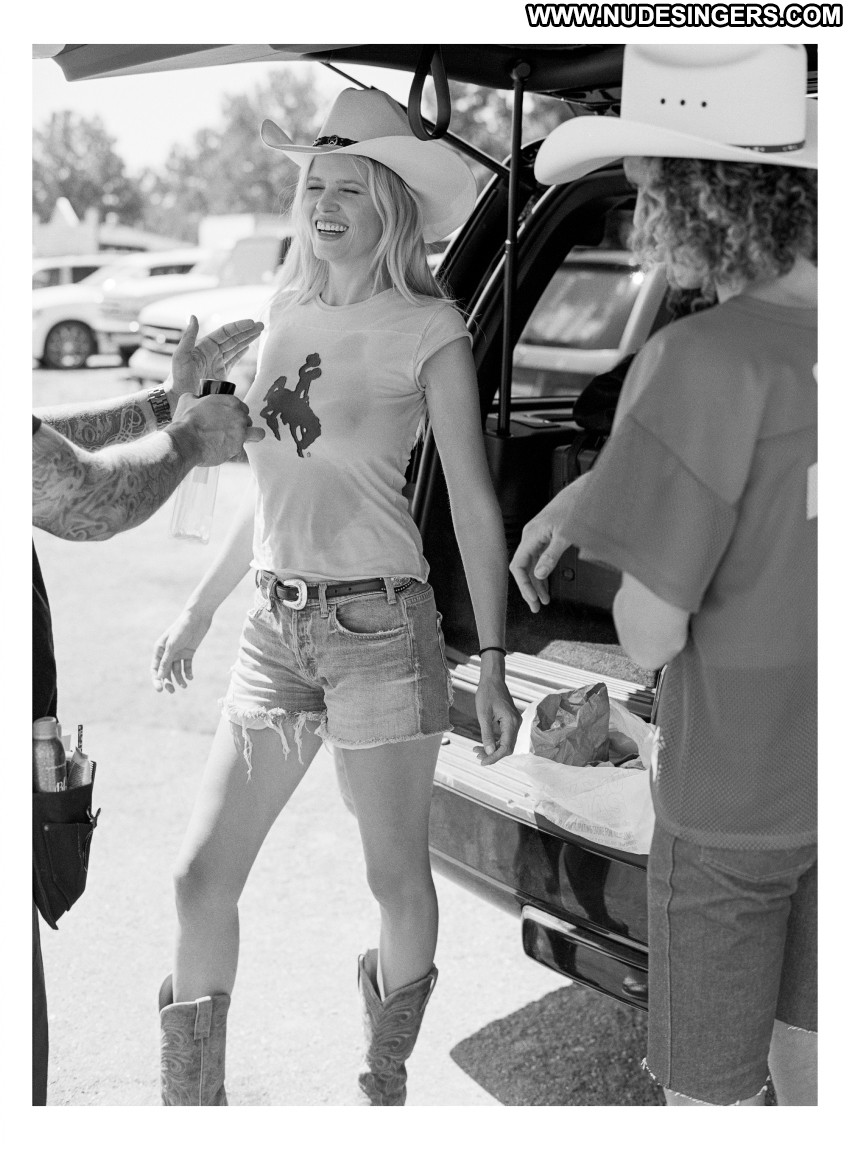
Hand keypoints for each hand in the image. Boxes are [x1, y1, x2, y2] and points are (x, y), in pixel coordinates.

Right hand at [151, 608, 212, 692]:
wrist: (197, 618)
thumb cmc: (182, 629)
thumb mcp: (173, 645)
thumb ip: (166, 660)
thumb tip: (160, 676)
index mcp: (159, 649)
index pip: (155, 668)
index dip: (156, 679)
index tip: (160, 689)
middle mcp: (167, 652)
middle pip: (165, 671)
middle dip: (168, 682)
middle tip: (172, 691)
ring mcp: (178, 653)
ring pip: (176, 670)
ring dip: (179, 679)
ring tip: (185, 686)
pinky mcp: (188, 653)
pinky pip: (186, 666)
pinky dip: (188, 672)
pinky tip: (191, 677)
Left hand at [170, 315, 264, 398]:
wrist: (179, 397)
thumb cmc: (178, 377)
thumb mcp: (181, 355)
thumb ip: (188, 337)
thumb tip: (193, 316)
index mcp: (205, 346)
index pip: (225, 333)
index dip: (238, 327)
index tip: (251, 323)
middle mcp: (212, 352)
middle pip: (233, 338)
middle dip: (247, 331)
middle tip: (261, 325)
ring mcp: (218, 362)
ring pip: (235, 347)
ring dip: (247, 339)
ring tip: (259, 332)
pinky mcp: (221, 374)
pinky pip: (233, 360)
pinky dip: (241, 353)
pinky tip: (248, 346)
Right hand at [171, 391, 264, 466]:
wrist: (186, 441)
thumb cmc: (186, 420)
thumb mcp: (188, 400)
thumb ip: (196, 397)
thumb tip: (196, 398)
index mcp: (231, 402)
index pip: (242, 407)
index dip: (236, 413)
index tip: (229, 419)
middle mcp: (240, 416)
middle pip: (248, 420)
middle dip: (241, 425)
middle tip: (228, 431)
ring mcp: (241, 432)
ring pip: (257, 433)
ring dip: (251, 436)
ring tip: (239, 440)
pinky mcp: (237, 447)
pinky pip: (240, 449)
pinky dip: (232, 450)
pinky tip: (222, 450)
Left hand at [473, 672, 520, 765]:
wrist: (492, 679)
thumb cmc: (486, 694)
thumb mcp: (483, 715)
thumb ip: (487, 735)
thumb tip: (489, 752)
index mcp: (511, 722)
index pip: (506, 747)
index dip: (494, 757)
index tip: (482, 762)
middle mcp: (517, 724)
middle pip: (507, 747)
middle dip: (493, 754)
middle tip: (477, 755)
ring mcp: (515, 722)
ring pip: (506, 742)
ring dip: (493, 748)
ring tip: (476, 750)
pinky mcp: (511, 721)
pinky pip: (505, 736)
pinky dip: (495, 741)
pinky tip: (483, 743)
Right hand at [509, 483, 582, 612]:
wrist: (581, 493)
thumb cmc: (573, 509)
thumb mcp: (564, 536)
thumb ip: (551, 556)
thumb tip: (540, 575)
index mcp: (531, 536)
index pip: (518, 565)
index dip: (523, 584)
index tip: (533, 598)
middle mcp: (530, 537)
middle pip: (523, 569)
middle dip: (529, 589)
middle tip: (536, 607)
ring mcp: (536, 538)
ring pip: (531, 566)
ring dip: (536, 584)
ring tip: (543, 601)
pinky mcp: (544, 538)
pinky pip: (538, 560)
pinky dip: (542, 574)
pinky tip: (546, 585)